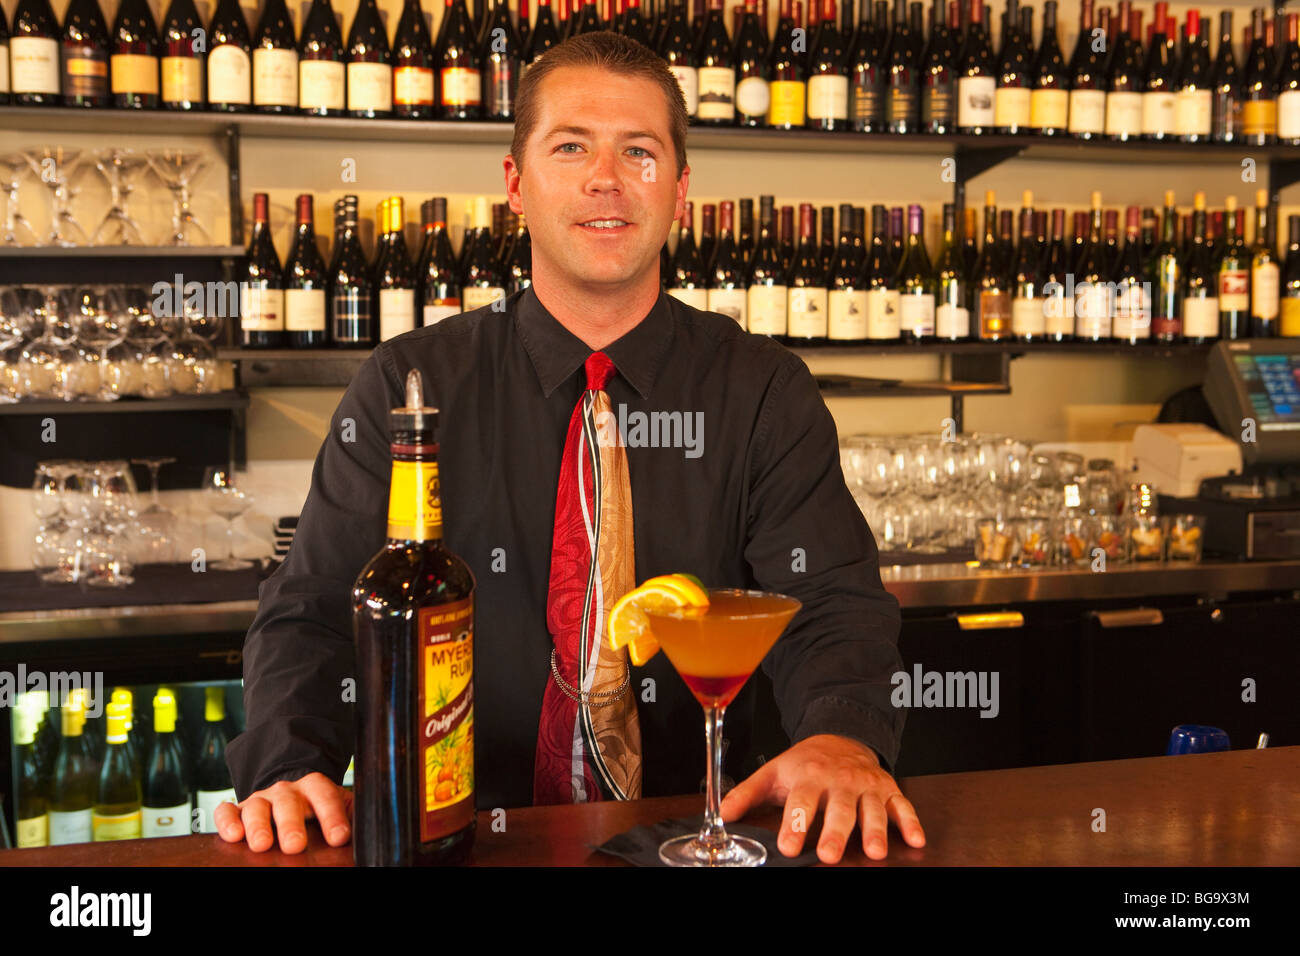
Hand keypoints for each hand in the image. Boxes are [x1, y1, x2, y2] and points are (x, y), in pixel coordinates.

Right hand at [214, 772, 352, 853]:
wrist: (289, 787)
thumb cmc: (316, 804)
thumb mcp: (338, 803)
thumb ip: (351, 813)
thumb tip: (373, 829)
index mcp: (315, 787)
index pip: (326, 797)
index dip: (333, 816)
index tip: (340, 837)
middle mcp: (286, 791)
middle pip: (288, 803)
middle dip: (291, 824)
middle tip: (295, 845)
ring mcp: (260, 799)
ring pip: (257, 808)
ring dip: (258, 826)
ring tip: (262, 844)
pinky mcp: (238, 810)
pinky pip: (228, 811)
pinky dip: (228, 821)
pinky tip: (232, 835)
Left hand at [720, 734, 924, 863]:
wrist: (840, 738)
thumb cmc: (804, 763)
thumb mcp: (773, 773)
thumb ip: (747, 793)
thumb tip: (722, 814)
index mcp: (808, 777)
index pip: (800, 802)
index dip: (794, 824)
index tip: (787, 847)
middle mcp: (839, 781)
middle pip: (839, 809)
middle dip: (835, 832)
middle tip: (829, 855)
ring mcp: (866, 786)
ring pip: (872, 809)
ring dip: (875, 830)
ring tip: (874, 852)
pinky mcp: (888, 790)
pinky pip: (903, 805)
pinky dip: (911, 821)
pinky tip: (916, 839)